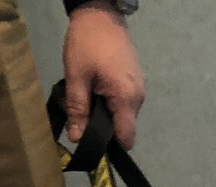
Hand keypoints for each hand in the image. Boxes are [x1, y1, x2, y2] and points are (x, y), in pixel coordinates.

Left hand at [63, 2, 144, 149]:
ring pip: (123, 115)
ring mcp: (139, 88)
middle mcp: (138, 98)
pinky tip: (97, 87)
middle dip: (105, 127)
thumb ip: (78, 110)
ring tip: (89, 96)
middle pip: (124, 128)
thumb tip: (77, 139)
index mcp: (126, 99)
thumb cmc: (87, 43)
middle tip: (83, 113)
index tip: (92, 139)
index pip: (126, 139)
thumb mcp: (76, 77)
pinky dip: (111, 101)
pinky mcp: (135, 80)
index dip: (109, 144)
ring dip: (106, 113)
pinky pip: (124, 102)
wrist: (100, 12)